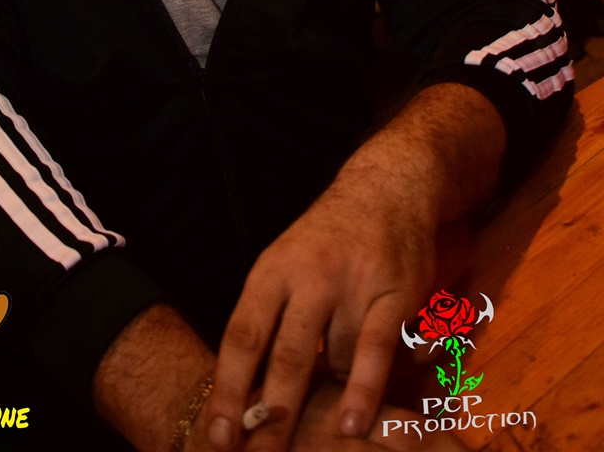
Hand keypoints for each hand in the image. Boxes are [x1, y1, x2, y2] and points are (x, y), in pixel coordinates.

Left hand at [205, 84, 504, 451]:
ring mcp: (353, 284)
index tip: (219, 434)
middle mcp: (309, 275)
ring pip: (334, 360)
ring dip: (324, 402)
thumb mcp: (286, 263)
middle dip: (271, 414)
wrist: (385, 188)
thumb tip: (248, 391)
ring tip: (311, 445)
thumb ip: (271, 319)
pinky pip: (375, 350)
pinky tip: (349, 425)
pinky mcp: (394, 292)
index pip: (244, 335)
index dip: (231, 388)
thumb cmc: (326, 238)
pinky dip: (362, 391)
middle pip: (286, 355)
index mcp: (273, 270)